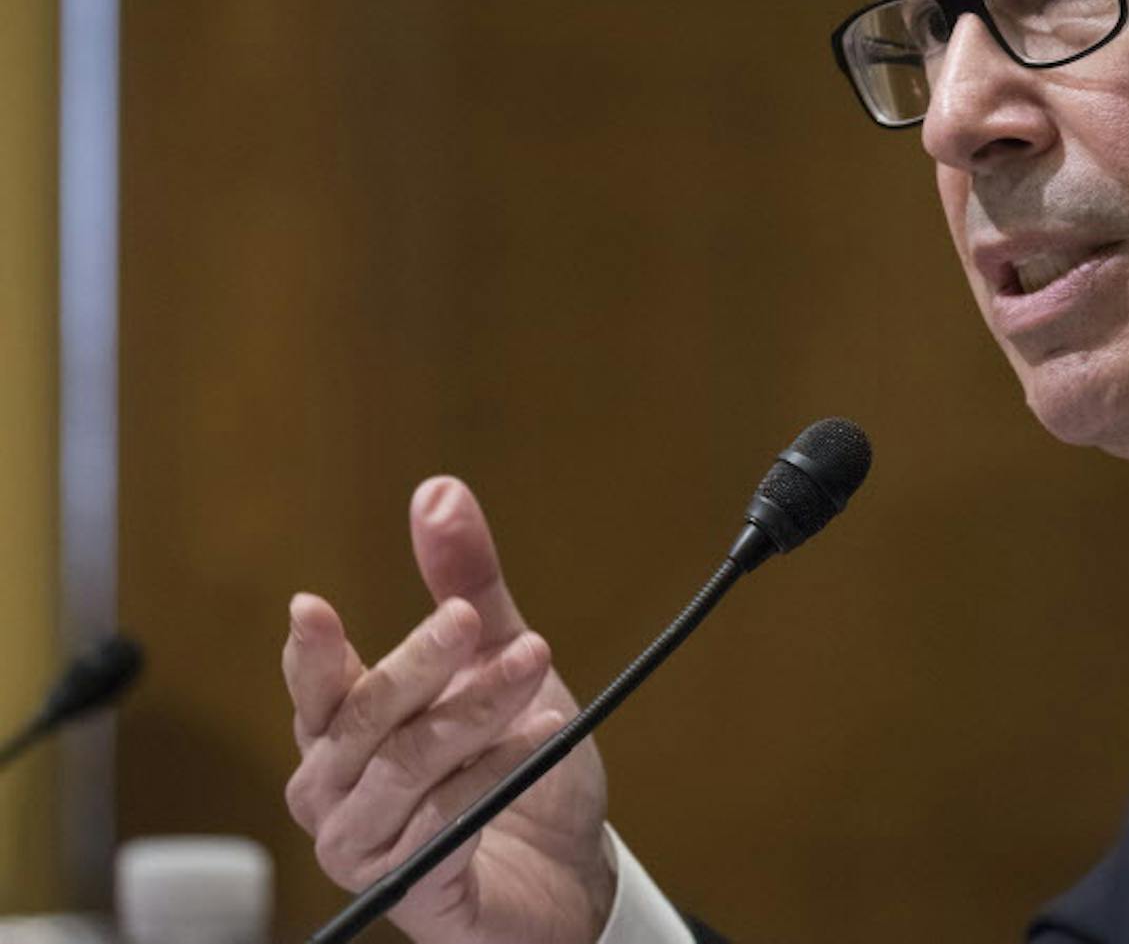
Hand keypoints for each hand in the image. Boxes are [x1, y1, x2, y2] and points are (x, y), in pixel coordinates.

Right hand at [283, 478, 615, 943]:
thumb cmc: (516, 766)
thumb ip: (466, 583)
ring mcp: (367, 846)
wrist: (564, 870)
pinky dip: (498, 767)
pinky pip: (448, 818)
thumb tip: (440, 493)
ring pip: (408, 763)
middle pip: (365, 717)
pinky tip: (545, 733)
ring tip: (533, 664)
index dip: (310, 651)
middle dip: (420, 662)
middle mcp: (336, 791)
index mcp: (342, 733)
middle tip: (468, 619)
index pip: (313, 686)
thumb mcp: (498, 659)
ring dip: (475, 710)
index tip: (310, 607)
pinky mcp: (412, 888)